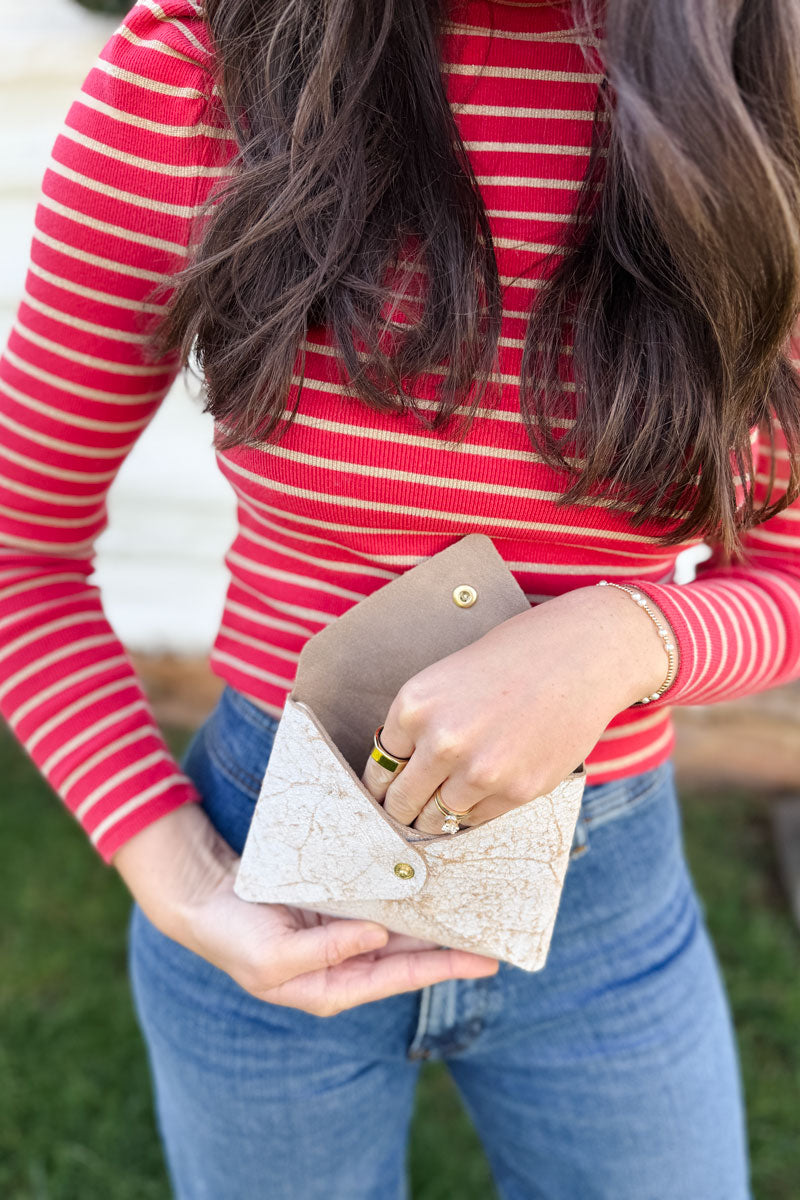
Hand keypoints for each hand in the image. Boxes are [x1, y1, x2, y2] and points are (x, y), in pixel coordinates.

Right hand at [112, 802, 498, 1015]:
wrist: (204, 897)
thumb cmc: (234, 937)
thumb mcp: (273, 957)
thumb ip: (326, 953)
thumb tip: (377, 939)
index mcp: (334, 987)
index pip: (399, 978)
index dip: (443, 968)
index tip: (484, 960)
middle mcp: (347, 960)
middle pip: (410, 954)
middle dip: (450, 944)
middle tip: (496, 930)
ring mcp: (344, 930)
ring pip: (401, 926)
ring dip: (434, 917)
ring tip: (475, 906)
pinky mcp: (337, 902)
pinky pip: (381, 898)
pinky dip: (407, 892)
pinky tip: (432, 879)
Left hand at [361, 584, 674, 833]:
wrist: (581, 655)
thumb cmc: (514, 659)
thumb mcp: (447, 680)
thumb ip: (421, 725)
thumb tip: (400, 773)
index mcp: (414, 706)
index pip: (380, 767)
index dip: (383, 783)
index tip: (386, 794)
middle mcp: (441, 742)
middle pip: (401, 801)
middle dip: (402, 809)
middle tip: (405, 813)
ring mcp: (479, 771)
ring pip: (436, 818)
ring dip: (436, 816)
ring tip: (442, 807)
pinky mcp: (515, 791)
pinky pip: (475, 819)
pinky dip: (472, 812)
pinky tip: (481, 791)